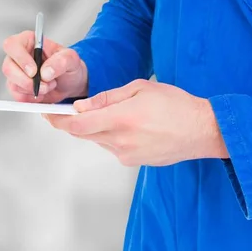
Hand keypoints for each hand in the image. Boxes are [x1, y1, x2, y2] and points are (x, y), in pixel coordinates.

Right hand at [2, 31, 87, 102]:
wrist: (70, 83)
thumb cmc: (68, 66)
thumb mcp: (71, 59)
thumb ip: (61, 61)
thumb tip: (45, 72)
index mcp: (28, 41)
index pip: (12, 45)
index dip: (20, 59)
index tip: (34, 71)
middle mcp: (18, 56)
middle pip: (8, 68)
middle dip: (27, 81)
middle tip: (44, 84)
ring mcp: (15, 73)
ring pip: (12, 84)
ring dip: (33, 90)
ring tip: (48, 86)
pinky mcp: (17, 87)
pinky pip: (18, 96)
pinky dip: (32, 98)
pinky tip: (42, 93)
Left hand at [43, 79, 228, 166]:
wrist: (204, 130)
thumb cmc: (176, 104)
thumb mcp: (139, 89)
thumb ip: (106, 98)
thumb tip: (79, 106)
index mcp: (121, 120)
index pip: (76, 125)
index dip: (58, 120)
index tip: (47, 113)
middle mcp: (120, 141)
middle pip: (82, 134)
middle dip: (71, 122)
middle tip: (63, 110)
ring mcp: (126, 154)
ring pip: (97, 140)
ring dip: (94, 128)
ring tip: (111, 113)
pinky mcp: (134, 161)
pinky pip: (112, 147)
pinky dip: (111, 135)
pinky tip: (128, 125)